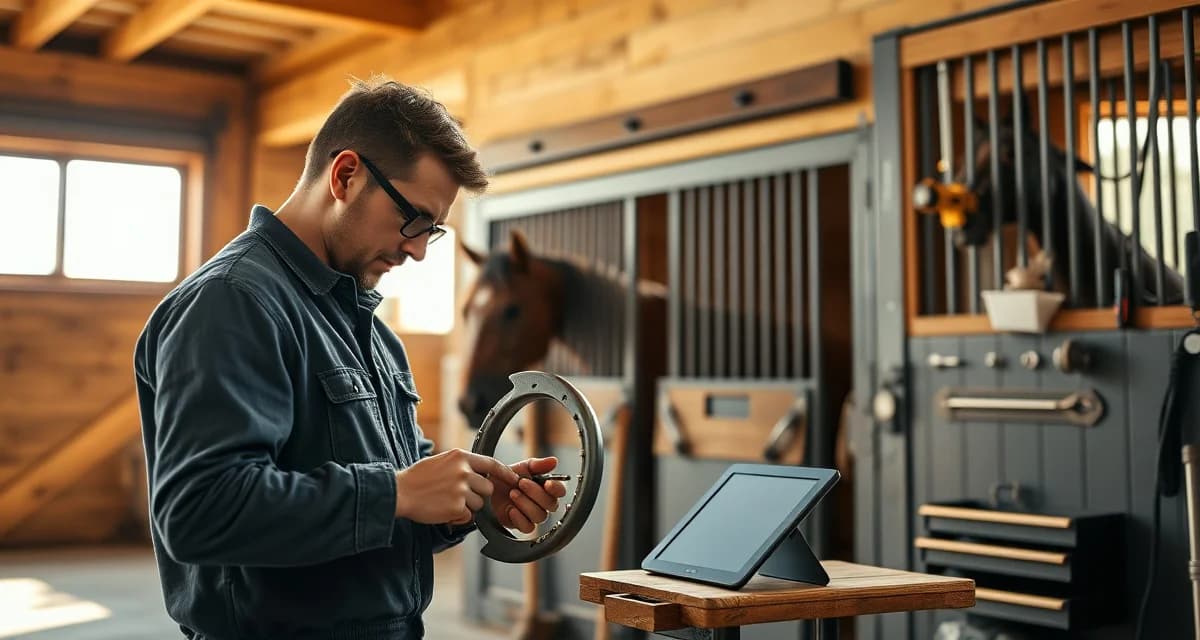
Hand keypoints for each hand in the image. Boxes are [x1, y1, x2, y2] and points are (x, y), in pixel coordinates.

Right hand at [393, 448, 519, 524]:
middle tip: (459, 496)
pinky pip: (468, 516)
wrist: (400, 492)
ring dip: (467, 507)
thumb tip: (478, 472)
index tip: (515, 479)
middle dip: (478, 495)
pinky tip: (443, 510)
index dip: (505, 473)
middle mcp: (463, 471)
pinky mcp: (456, 506)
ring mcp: (461, 489)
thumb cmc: (416, 478)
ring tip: (447, 502)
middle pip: (487, 488)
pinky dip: (458, 517)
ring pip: (479, 504)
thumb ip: (460, 465)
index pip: (491, 464)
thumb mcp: (440, 461)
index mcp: (460, 456)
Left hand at [490, 456, 568, 533]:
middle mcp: (542, 503)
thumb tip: (553, 461)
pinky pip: (528, 527)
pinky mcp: (522, 525)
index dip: (556, 488)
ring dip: (526, 504)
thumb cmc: (507, 478)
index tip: (547, 483)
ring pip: (540, 516)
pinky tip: (511, 509)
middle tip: (521, 483)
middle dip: (536, 493)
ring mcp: (532, 515)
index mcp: (545, 488)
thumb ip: (538, 464)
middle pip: (551, 504)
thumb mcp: (521, 467)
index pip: (559, 491)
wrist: (488, 488)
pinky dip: (519, 518)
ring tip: (513, 493)